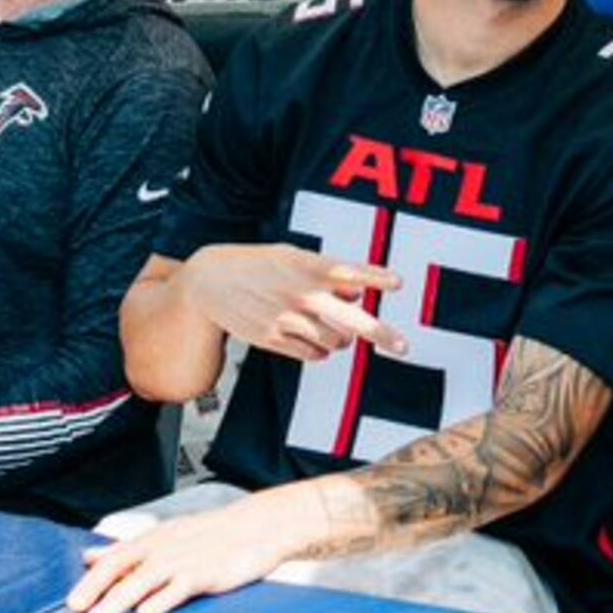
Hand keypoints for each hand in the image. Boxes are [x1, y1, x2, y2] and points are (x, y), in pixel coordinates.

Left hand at [66, 487, 332, 612]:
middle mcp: (163, 548)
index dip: (90, 580)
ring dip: (118, 600)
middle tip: (75, 611)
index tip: (70, 604)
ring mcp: (184, 559)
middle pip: (121, 567)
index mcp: (151, 539)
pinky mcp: (206, 573)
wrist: (259, 527)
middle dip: (95, 589)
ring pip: (143, 580)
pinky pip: (180, 586)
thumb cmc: (210, 536)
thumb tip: (88, 555)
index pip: (113, 558)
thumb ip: (125, 550)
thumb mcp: (165, 537)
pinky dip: (162, 599)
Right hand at [175, 241, 404, 362]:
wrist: (208, 282)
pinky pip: (312, 355)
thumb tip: (357, 294)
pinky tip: (312, 340)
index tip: (397, 282)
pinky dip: (319, 351)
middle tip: (404, 347)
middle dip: (382, 334)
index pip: (349, 272)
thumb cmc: (255, 264)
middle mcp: (300, 295)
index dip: (375, 277)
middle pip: (351, 320)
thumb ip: (326, 273)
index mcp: (306, 267)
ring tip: (332, 329)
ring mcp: (286, 319)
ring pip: (336, 343)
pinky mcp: (273, 339)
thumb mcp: (291, 257)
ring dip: (342, 339)